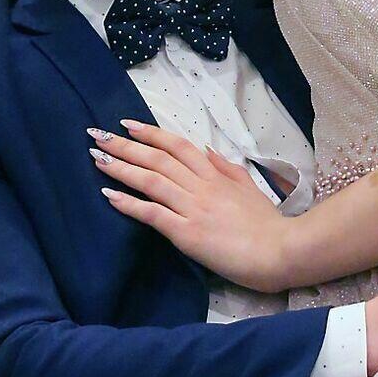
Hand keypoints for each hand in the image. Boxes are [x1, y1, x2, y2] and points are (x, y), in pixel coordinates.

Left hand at [91, 121, 297, 291]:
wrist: (280, 251)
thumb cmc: (268, 225)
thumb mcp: (250, 188)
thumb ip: (228, 169)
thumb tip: (208, 151)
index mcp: (216, 175)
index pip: (178, 146)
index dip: (151, 133)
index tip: (127, 124)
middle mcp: (201, 186)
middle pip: (158, 158)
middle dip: (125, 145)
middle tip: (97, 134)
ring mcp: (193, 208)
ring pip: (151, 180)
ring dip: (121, 167)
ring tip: (96, 158)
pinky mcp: (187, 233)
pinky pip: (152, 214)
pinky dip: (128, 203)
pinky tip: (108, 195)